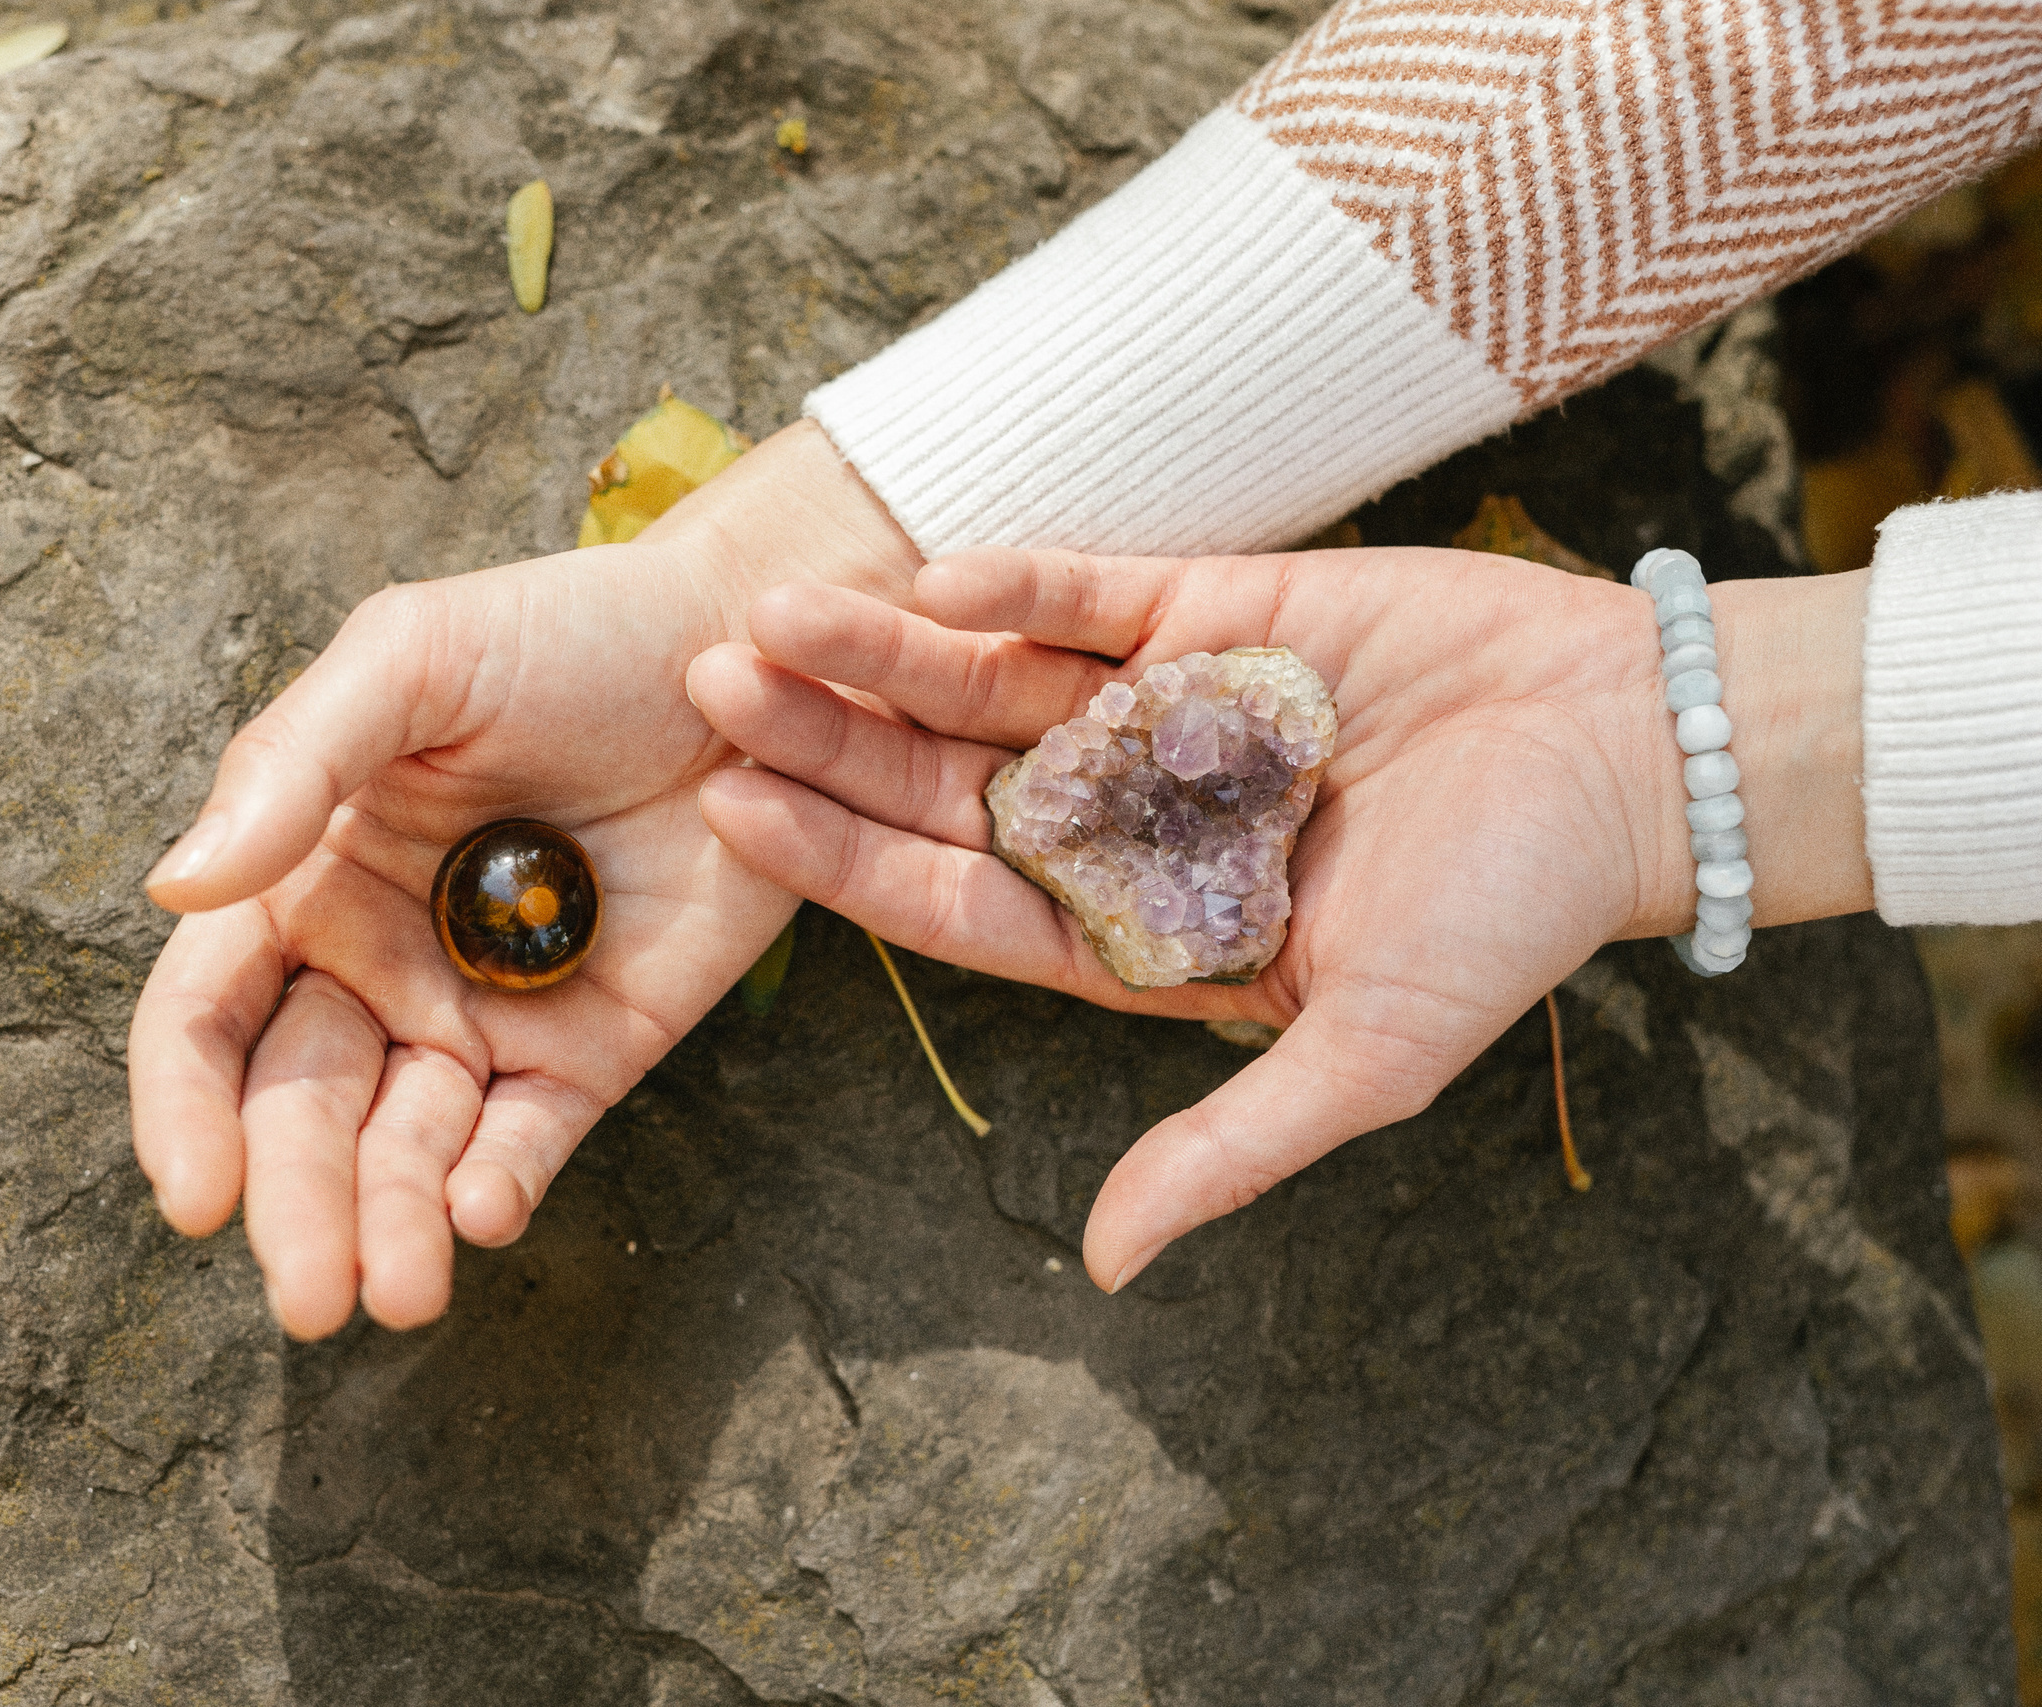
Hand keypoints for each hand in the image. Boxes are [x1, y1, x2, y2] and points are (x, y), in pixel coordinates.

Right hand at [127, 422, 918, 1335]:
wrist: (754, 650)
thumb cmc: (565, 631)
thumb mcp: (415, 659)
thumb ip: (295, 764)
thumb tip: (175, 888)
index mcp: (306, 877)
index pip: (211, 1016)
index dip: (188, 1109)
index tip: (196, 1197)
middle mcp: (378, 963)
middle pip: (305, 1108)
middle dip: (298, 1205)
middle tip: (311, 1296)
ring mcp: (486, 1012)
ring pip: (409, 1148)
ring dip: (392, 1225)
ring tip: (398, 1291)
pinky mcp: (594, 1047)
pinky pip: (530, 1139)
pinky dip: (500, 1185)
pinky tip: (482, 1212)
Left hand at [688, 547, 1868, 1290]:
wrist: (1628, 756)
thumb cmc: (1509, 917)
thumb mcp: (1370, 1054)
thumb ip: (1231, 1151)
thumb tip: (1105, 1265)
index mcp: (1128, 927)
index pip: (950, 898)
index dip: (842, 861)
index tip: (737, 817)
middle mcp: (1116, 817)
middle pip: (935, 780)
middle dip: (824, 740)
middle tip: (706, 694)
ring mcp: (1152, 708)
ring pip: (982, 678)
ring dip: (878, 650)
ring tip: (774, 616)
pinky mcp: (1207, 609)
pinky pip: (1083, 590)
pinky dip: (1008, 582)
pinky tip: (919, 575)